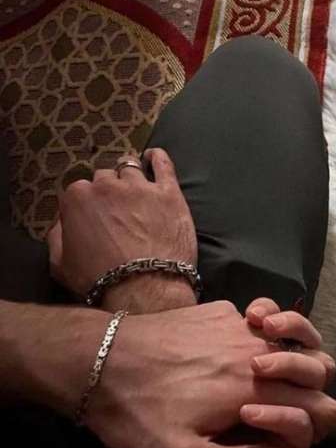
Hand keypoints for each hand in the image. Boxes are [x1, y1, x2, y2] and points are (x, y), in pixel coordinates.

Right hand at [47, 148, 196, 311]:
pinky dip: (157, 159)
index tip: (95, 216)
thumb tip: (60, 222)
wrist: (145, 288)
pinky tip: (153, 158)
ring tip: (134, 187)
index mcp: (78, 197)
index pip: (80, 190)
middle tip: (117, 209)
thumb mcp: (60, 263)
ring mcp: (140, 187)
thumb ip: (55, 236)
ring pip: (130, 168)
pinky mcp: (169, 194)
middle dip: (109, 190)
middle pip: (106, 178)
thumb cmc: (100, 279)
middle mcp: (108, 186)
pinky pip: (163, 165)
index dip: (88, 204)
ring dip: (129, 175)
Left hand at [87, 301, 335, 447]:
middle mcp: (256, 351)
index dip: (311, 423)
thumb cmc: (136, 417)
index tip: (280, 434)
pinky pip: (259, 319)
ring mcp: (239, 324)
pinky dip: (265, 329)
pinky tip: (241, 343)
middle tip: (287, 398)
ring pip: (297, 330)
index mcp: (254, 389)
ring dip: (298, 346)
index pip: (317, 404)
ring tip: (275, 361)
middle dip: (314, 385)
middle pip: (319, 363)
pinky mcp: (219, 310)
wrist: (94, 360)